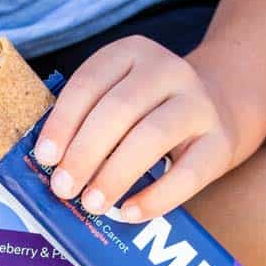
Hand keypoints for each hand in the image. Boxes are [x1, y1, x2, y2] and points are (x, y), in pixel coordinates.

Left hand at [35, 36, 237, 221]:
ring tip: (92, 204)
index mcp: (131, 53)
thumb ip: (87, 120)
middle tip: (63, 188)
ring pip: (151, 137)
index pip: (89, 83)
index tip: (44, 157)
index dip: (63, 122)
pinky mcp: (221, 140)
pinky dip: (156, 197)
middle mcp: (168, 70)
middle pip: (119, 109)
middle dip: (84, 152)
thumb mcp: (119, 96)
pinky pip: (188, 173)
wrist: (221, 104)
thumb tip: (51, 167)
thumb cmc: (150, 109)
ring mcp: (199, 103)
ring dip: (115, 174)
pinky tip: (130, 213)